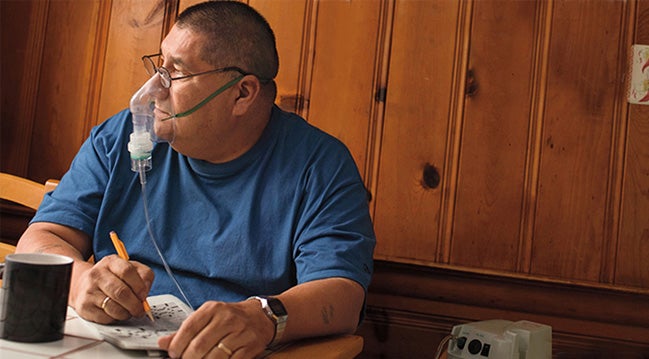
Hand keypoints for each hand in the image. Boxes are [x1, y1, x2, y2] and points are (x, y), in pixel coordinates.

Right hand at [70, 254, 153, 323]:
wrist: (84, 285)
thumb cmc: (113, 278)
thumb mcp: (131, 269)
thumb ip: (144, 276)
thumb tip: (145, 292)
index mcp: (111, 262)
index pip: (127, 271)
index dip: (139, 286)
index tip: (144, 295)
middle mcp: (97, 274)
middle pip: (121, 292)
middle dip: (135, 305)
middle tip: (140, 310)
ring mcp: (89, 290)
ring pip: (114, 308)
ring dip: (126, 313)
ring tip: (128, 311)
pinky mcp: (84, 306)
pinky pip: (105, 318)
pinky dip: (114, 318)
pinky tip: (115, 313)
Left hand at [158, 300, 274, 358]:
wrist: (260, 317)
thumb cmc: (230, 317)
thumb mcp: (208, 317)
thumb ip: (186, 330)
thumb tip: (163, 343)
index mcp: (213, 309)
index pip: (189, 327)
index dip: (177, 344)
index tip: (173, 353)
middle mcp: (227, 319)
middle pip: (200, 345)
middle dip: (188, 358)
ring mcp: (240, 333)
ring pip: (214, 356)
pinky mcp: (250, 347)